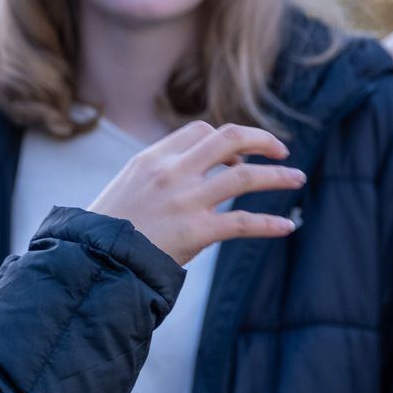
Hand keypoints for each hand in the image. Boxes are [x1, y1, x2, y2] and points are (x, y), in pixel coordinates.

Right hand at [87, 122, 305, 266]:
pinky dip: (269, 224)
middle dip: (261, 140)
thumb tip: (193, 170)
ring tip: (297, 178)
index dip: (225, 139)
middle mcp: (172, 172)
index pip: (200, 130)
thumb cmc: (109, 230)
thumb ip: (159, 173)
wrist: (95, 262)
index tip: (238, 155)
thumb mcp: (128, 186)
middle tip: (281, 149)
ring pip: (245, 176)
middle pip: (229, 138)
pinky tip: (287, 226)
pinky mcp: (196, 233)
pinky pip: (243, 222)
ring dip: (277, 176)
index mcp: (153, 158)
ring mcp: (186, 201)